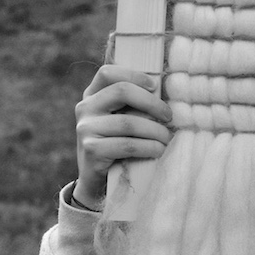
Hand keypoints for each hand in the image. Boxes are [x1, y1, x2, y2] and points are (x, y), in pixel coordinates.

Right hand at [74, 65, 173, 205]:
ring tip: (167, 139)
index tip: (155, 86)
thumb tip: (166, 93)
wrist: (99, 181)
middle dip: (152, 103)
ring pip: (129, 122)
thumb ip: (134, 105)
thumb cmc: (119, 144)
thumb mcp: (123, 120)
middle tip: (169, 117)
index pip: (107, 73)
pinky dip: (149, 147)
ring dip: (156, 131)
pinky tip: (158, 150)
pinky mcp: (91, 149)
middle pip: (121, 91)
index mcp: (92, 95)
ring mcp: (85, 128)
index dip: (134, 75)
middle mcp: (85, 108)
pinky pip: (127, 145)